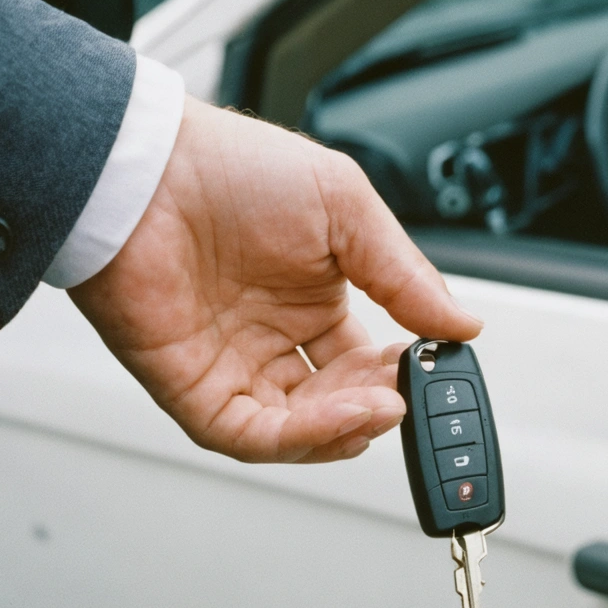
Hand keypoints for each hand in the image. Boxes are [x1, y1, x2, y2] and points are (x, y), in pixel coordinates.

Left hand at [69, 97, 482, 462]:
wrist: (145, 170)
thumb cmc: (232, 169)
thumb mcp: (348, 208)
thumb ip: (406, 275)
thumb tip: (462, 324)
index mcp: (311, 294)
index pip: (366, 358)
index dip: (401, 371)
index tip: (434, 368)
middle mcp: (271, 333)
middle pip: (337, 400)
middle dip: (378, 405)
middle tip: (408, 394)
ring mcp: (231, 362)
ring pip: (296, 429)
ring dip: (345, 430)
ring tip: (382, 409)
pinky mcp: (190, 386)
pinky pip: (247, 434)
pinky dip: (297, 439)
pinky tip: (339, 417)